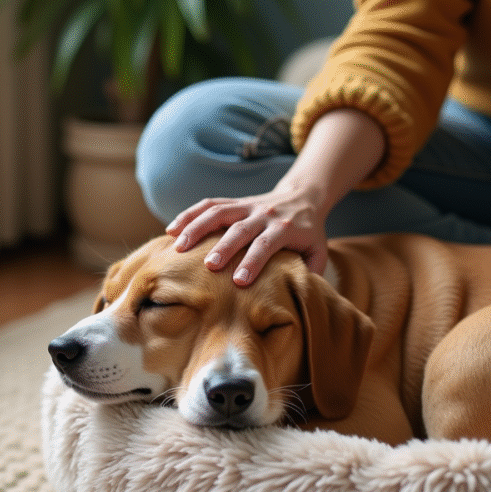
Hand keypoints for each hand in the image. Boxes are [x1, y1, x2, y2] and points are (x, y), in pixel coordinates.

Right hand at [166, 185, 328, 285]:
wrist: (303, 197)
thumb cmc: (308, 232)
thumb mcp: (318, 251)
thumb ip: (311, 272)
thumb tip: (300, 295)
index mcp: (284, 228)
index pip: (266, 244)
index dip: (253, 261)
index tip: (239, 281)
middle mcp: (263, 214)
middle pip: (240, 229)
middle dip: (223, 247)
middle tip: (209, 266)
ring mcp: (247, 206)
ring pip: (219, 212)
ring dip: (197, 228)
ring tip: (179, 248)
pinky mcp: (234, 202)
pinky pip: (209, 204)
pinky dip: (189, 215)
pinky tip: (172, 230)